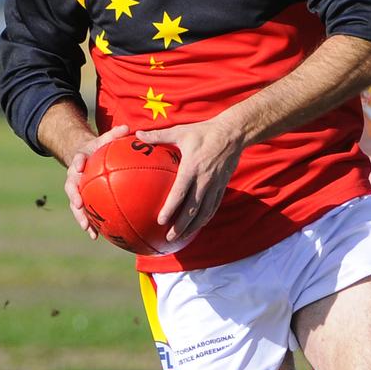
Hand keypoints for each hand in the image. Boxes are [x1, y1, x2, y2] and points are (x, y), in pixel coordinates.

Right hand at [65, 124, 129, 237]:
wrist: (84, 158)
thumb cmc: (98, 149)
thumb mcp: (104, 140)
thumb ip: (115, 135)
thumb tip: (128, 128)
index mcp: (80, 160)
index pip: (77, 159)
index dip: (77, 163)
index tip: (79, 166)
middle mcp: (74, 176)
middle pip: (71, 187)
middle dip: (73, 196)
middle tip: (78, 204)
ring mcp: (76, 190)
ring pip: (75, 205)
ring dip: (80, 216)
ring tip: (87, 228)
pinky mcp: (81, 201)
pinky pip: (84, 213)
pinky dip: (89, 224)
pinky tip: (96, 236)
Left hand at [136, 117, 243, 243]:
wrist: (233, 133)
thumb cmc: (204, 131)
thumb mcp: (180, 131)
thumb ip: (158, 135)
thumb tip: (137, 134)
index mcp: (192, 167)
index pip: (180, 193)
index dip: (171, 208)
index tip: (160, 220)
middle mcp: (204, 180)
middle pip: (193, 209)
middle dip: (181, 225)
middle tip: (169, 237)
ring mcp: (215, 185)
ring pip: (204, 211)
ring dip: (193, 227)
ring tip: (182, 237)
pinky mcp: (222, 186)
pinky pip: (214, 206)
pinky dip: (205, 218)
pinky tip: (197, 226)